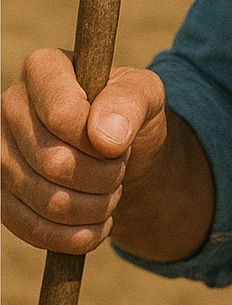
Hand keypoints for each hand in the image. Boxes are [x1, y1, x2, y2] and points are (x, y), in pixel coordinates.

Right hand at [1, 48, 165, 252]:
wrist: (118, 151)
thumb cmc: (129, 112)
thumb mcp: (145, 93)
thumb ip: (131, 102)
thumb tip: (106, 136)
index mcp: (43, 69)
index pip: (62, 115)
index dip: (99, 138)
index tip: (118, 138)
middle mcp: (10, 108)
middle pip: (56, 164)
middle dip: (105, 174)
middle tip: (120, 166)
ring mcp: (0, 156)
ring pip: (49, 202)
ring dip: (96, 206)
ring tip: (111, 189)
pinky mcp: (2, 198)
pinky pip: (35, 231)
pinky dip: (77, 235)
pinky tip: (98, 222)